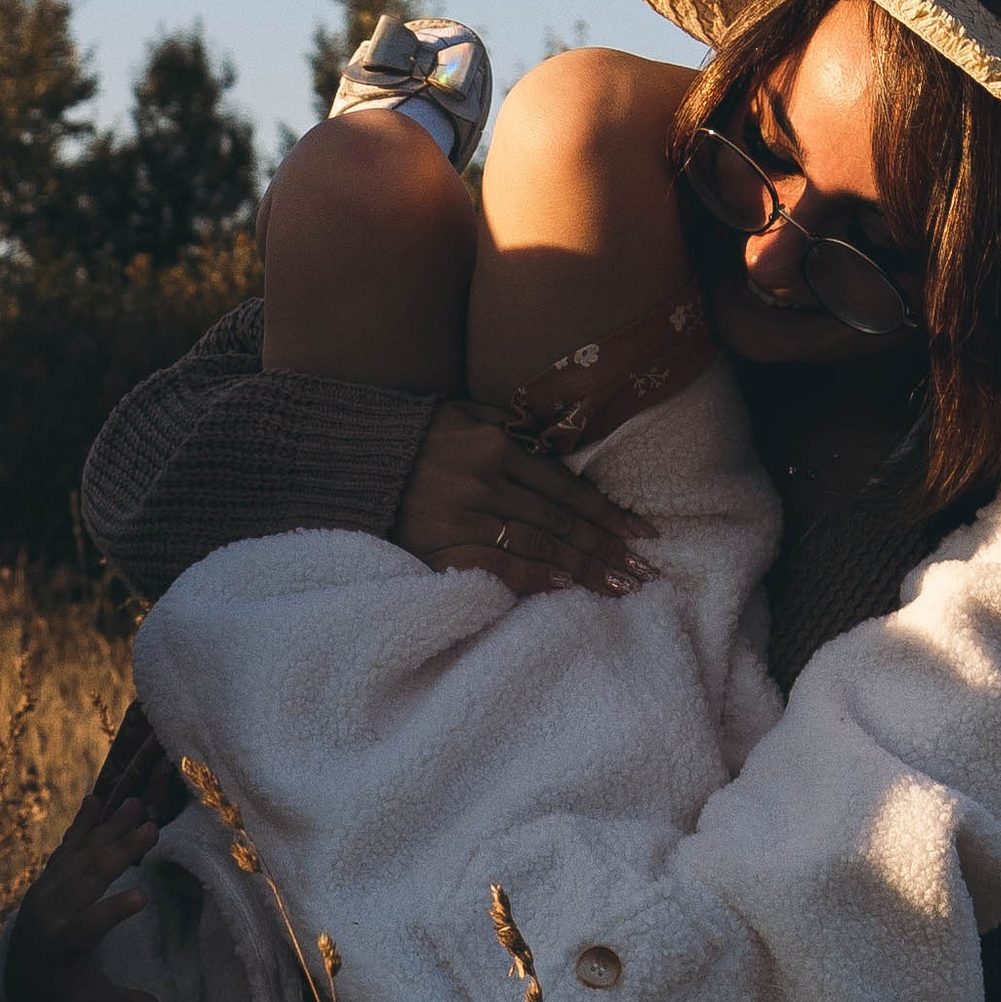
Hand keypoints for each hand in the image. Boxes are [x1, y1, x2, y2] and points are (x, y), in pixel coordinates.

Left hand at [7, 762, 181, 1001]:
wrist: (16, 977)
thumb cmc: (61, 993)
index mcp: (61, 946)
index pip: (88, 927)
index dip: (113, 912)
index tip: (143, 895)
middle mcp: (49, 913)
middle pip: (87, 880)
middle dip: (121, 853)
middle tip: (153, 828)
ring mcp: (44, 891)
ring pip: (80, 855)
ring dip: (109, 829)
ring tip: (138, 805)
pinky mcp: (45, 879)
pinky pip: (65, 848)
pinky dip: (81, 824)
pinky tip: (96, 800)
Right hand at [393, 401, 648, 591]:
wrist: (355, 460)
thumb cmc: (420, 437)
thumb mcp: (468, 415)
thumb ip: (516, 431)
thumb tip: (564, 451)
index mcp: (497, 447)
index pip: (567, 488)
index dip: (609, 514)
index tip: (642, 534)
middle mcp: (485, 482)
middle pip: (561, 522)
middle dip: (608, 548)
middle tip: (645, 571)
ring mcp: (462, 517)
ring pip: (538, 546)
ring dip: (583, 568)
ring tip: (619, 586)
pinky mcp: (440, 547)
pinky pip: (498, 566)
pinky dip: (533, 577)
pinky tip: (564, 585)